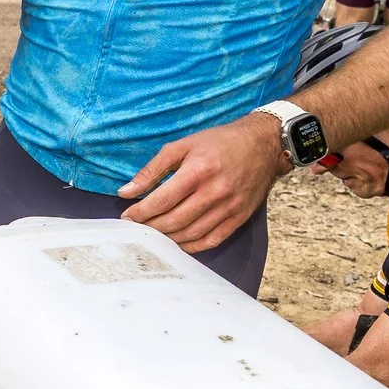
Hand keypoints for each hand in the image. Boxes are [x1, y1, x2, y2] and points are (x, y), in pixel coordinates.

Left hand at [117, 113, 286, 253]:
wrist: (263, 144)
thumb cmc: (219, 142)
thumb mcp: (182, 145)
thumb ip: (152, 169)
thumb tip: (126, 191)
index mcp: (198, 171)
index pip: (162, 200)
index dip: (141, 212)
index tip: (128, 217)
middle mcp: (215, 192)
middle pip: (175, 220)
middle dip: (151, 228)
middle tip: (137, 228)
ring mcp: (229, 207)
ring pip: (191, 234)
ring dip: (168, 238)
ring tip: (153, 235)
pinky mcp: (240, 217)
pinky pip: (212, 240)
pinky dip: (191, 246)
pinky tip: (177, 242)